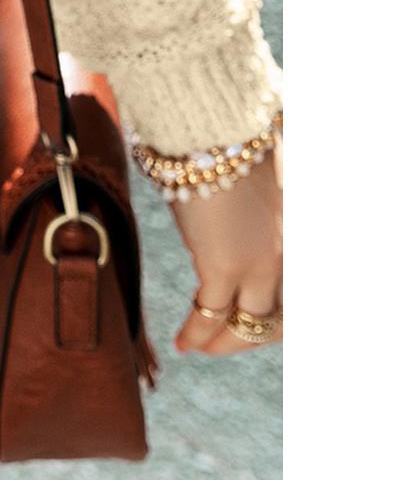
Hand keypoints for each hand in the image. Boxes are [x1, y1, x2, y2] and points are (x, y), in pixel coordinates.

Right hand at [169, 136, 282, 355]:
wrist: (212, 131)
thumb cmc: (227, 146)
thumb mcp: (255, 185)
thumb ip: (255, 214)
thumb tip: (236, 223)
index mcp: (295, 236)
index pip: (293, 296)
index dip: (273, 317)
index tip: (247, 322)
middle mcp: (287, 255)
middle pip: (276, 318)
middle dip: (247, 336)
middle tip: (221, 344)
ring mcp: (259, 264)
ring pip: (248, 323)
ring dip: (223, 342)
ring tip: (199, 348)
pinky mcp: (224, 265)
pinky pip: (211, 312)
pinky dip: (197, 332)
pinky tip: (183, 341)